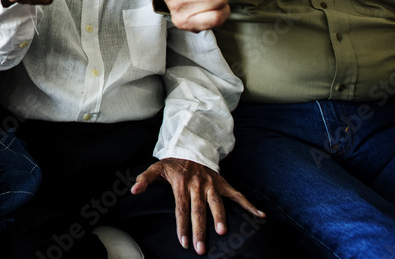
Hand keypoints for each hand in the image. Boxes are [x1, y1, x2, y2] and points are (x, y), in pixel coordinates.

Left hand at [132, 158, 263, 255]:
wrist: (190, 146)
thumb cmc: (173, 163)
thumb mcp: (157, 167)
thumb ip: (145, 179)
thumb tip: (133, 190)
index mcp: (181, 184)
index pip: (181, 208)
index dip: (182, 226)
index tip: (184, 242)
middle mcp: (197, 185)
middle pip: (198, 210)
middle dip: (200, 229)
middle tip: (201, 248)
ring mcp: (212, 184)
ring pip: (217, 202)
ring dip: (220, 217)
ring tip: (223, 232)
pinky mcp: (223, 183)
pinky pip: (237, 194)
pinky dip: (250, 205)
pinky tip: (260, 216)